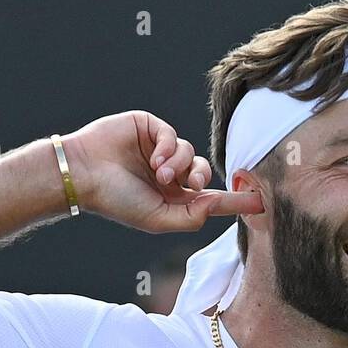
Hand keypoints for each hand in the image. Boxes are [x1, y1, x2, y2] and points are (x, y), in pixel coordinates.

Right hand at [64, 111, 264, 233]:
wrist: (85, 175)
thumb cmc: (117, 201)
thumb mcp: (159, 219)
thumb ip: (192, 217)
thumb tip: (218, 203)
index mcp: (170, 199)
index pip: (210, 199)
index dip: (235, 200)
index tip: (261, 201)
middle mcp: (168, 174)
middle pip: (202, 172)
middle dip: (200, 178)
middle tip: (188, 185)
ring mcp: (158, 150)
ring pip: (189, 152)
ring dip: (178, 164)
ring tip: (158, 174)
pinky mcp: (149, 128)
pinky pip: (173, 134)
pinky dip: (168, 147)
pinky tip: (154, 158)